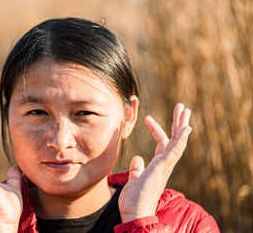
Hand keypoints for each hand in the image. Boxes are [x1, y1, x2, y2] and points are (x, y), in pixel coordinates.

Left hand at [118, 103, 191, 222]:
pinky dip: (181, 139)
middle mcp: (164, 164)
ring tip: (184, 109)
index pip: (161, 143)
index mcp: (158, 166)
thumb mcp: (134, 179)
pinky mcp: (164, 167)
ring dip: (181, 125)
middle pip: (174, 139)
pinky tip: (186, 128)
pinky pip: (176, 150)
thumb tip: (138, 158)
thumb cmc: (135, 200)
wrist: (135, 213)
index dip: (156, 130)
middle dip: (177, 123)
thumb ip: (137, 169)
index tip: (147, 118)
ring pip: (177, 141)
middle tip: (181, 107)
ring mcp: (165, 165)